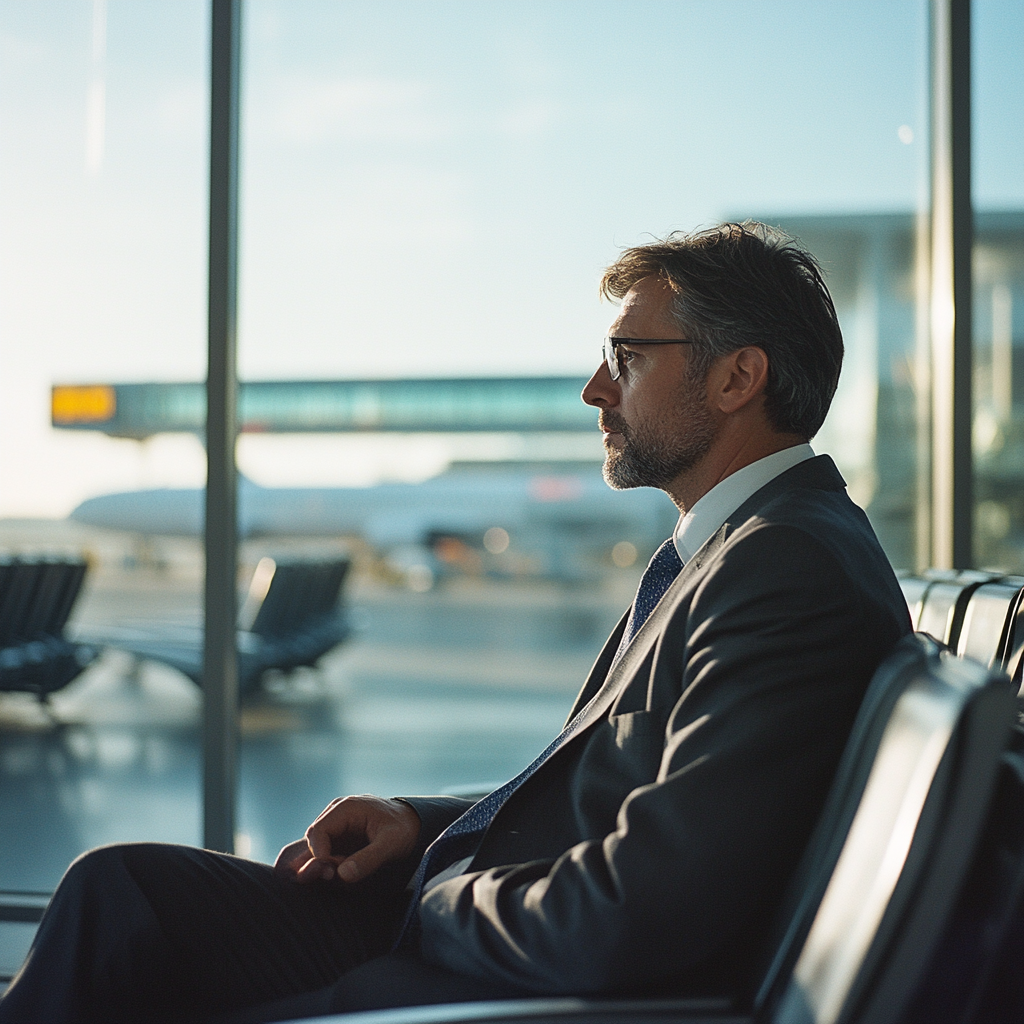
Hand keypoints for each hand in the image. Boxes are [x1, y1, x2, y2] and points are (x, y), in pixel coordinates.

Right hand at [273, 795, 419, 884]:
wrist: (413, 823)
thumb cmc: (403, 830)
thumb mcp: (391, 844)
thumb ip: (368, 859)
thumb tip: (341, 875)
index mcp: (345, 808)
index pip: (317, 832)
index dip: (319, 856)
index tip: (332, 874)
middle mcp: (334, 813)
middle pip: (311, 840)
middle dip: (319, 862)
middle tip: (334, 877)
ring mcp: (334, 824)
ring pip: (314, 847)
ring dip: (322, 864)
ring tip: (339, 874)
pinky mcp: (337, 836)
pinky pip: (323, 851)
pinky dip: (327, 864)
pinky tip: (339, 873)